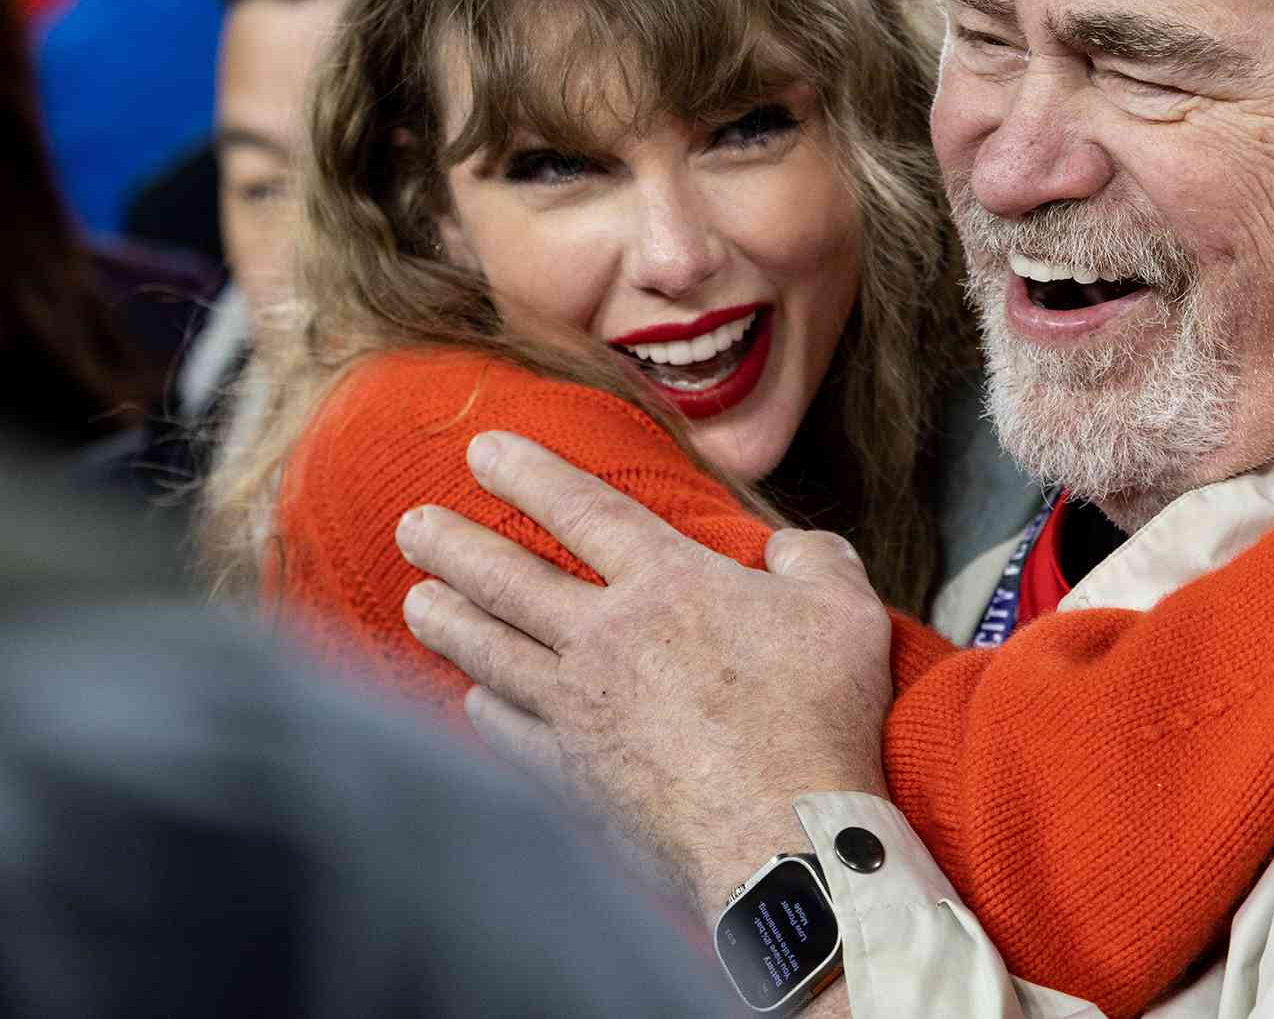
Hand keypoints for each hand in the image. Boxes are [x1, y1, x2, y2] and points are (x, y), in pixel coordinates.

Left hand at [393, 432, 894, 911]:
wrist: (781, 839)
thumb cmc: (820, 718)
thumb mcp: (846, 610)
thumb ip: (816, 559)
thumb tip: (788, 546)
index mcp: (670, 583)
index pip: (585, 510)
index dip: (530, 474)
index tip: (481, 449)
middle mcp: (608, 637)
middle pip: (510, 578)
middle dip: (454, 543)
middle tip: (412, 522)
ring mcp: (579, 709)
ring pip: (491, 650)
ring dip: (446, 619)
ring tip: (415, 598)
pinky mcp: (570, 775)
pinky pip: (505, 730)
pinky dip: (479, 706)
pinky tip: (467, 698)